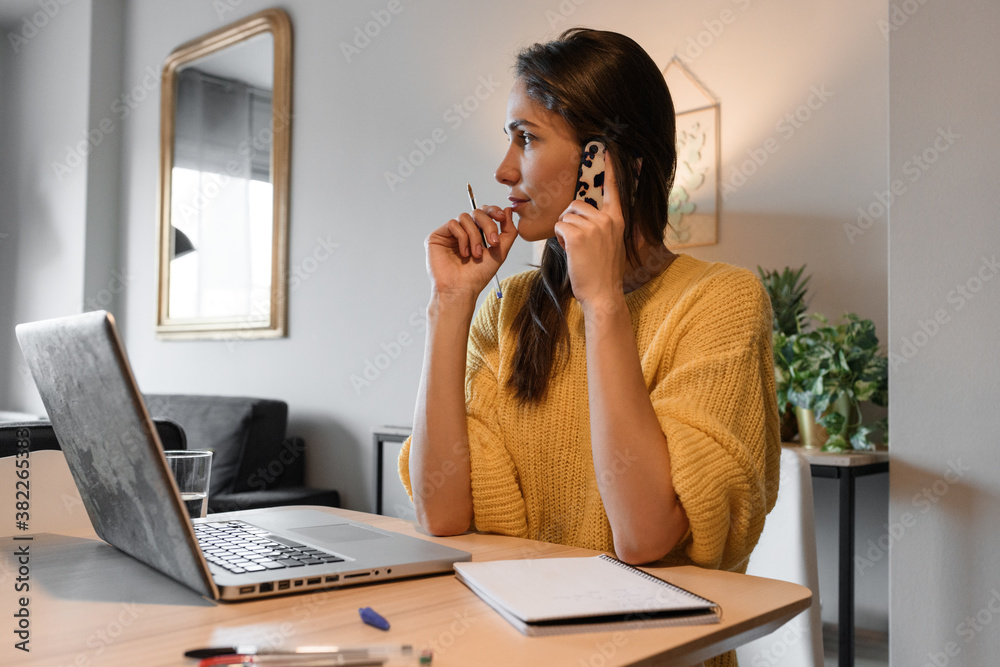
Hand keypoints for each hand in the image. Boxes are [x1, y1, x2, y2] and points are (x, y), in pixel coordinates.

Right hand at [425, 204, 516, 299]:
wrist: (462, 289)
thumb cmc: (478, 275)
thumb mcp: (500, 252)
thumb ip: (508, 231)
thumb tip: (508, 210)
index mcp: (477, 233)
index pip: (485, 213)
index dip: (494, 211)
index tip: (502, 217)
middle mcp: (463, 231)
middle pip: (477, 212)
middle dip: (488, 225)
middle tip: (493, 243)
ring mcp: (450, 233)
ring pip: (465, 217)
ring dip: (475, 236)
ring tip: (476, 254)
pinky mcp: (437, 236)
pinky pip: (453, 224)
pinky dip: (462, 238)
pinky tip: (464, 253)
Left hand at [554, 158, 626, 304]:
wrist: (603, 294)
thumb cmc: (604, 273)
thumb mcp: (612, 244)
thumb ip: (605, 226)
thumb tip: (589, 214)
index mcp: (618, 219)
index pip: (614, 188)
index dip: (610, 168)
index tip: (607, 148)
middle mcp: (608, 219)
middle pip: (577, 204)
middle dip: (570, 220)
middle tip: (577, 241)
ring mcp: (594, 226)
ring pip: (566, 216)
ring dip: (564, 230)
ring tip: (576, 249)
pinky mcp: (578, 235)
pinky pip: (559, 226)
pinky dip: (559, 238)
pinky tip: (570, 251)